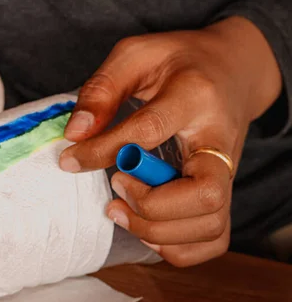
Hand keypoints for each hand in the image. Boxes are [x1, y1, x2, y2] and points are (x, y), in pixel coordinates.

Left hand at [59, 16, 281, 266]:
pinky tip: (145, 226)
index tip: (70, 160)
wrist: (232, 70)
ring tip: (121, 209)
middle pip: (203, 195)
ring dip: (157, 230)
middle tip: (114, 186)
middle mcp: (219, 140)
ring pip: (210, 225)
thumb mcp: (135, 55)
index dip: (104, 151)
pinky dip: (177, 247)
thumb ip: (101, 90)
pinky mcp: (225, 191)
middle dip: (148, 205)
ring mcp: (228, 171)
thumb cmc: (178, 61)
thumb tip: (75, 134)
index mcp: (194, 95)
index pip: (150, 130)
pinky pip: (213, 239)